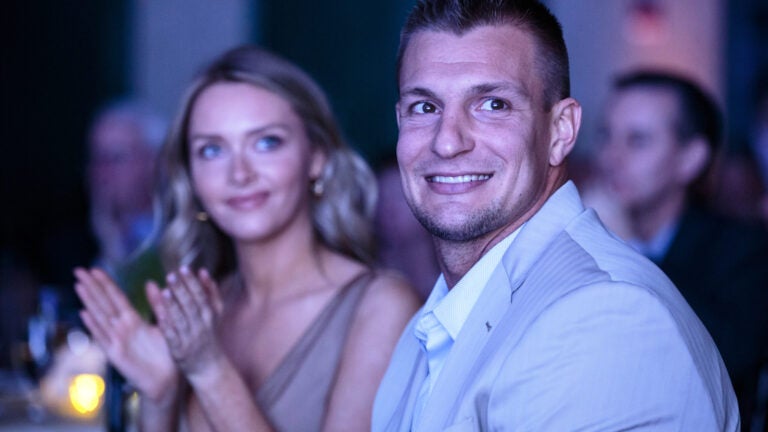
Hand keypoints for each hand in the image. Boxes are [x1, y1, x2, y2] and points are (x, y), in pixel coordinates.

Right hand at [74, 267, 177, 402]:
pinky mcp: (116, 354)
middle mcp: (122, 328)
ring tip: (79, 285)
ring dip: (89, 301)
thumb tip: (152, 283)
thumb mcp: (165, 325)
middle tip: (78, 270)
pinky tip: (84, 313)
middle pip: (104, 303)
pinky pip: (102, 337)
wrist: (168, 379)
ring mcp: (117, 340)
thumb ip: (158, 305)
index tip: (95, 269)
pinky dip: (93, 326)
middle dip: (91, 286)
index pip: (116, 297)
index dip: (105, 284)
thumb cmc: (167, 353)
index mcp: (133, 321)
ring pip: (100, 316)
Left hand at [152, 267, 224, 379]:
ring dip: (173, 306)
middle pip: (192, 306)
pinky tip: (159, 315)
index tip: (184, 269)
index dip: (192, 282)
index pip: (201, 296)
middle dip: (182, 290)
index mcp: (210, 316)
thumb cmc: (209, 336)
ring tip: (165, 291)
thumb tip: (203, 271)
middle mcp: (201, 326)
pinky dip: (167, 326)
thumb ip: (211, 293)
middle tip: (171, 275)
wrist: (209, 368)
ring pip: (182, 320)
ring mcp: (190, 339)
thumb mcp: (215, 314)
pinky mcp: (179, 351)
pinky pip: (172, 337)